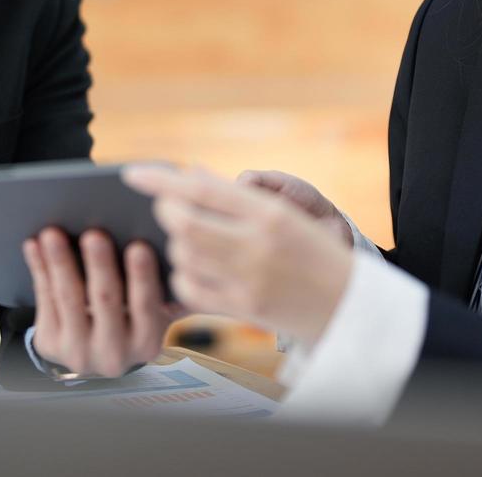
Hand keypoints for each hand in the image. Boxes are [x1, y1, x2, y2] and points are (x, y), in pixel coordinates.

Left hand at [22, 227, 179, 377]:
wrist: (95, 349)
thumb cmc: (133, 313)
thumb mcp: (157, 311)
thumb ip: (172, 290)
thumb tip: (186, 255)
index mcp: (148, 342)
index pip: (146, 307)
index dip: (142, 277)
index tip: (138, 245)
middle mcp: (115, 353)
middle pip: (105, 302)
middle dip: (99, 265)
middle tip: (94, 234)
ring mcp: (79, 352)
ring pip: (69, 299)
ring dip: (60, 262)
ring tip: (53, 232)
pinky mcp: (51, 344)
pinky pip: (43, 301)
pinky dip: (38, 269)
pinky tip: (34, 245)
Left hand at [123, 166, 353, 347]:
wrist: (349, 305)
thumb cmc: (313, 252)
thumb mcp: (285, 213)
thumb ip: (236, 196)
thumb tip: (193, 174)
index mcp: (268, 213)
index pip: (202, 188)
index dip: (161, 179)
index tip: (132, 173)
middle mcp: (256, 245)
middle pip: (184, 223)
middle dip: (165, 213)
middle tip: (167, 208)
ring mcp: (248, 280)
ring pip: (182, 256)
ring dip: (174, 244)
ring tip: (187, 239)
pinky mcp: (242, 308)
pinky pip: (190, 288)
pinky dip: (181, 276)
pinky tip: (192, 268)